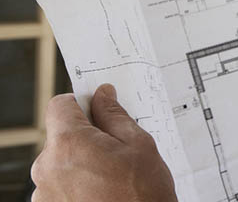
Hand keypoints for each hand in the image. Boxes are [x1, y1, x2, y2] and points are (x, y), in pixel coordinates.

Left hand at [31, 84, 176, 201]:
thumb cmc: (142, 194)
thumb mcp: (138, 144)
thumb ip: (114, 115)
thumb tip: (103, 96)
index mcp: (69, 144)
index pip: (60, 105)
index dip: (81, 102)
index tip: (97, 108)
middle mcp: (47, 167)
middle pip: (61, 136)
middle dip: (85, 137)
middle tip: (115, 149)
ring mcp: (44, 192)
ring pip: (61, 161)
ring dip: (80, 162)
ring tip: (110, 176)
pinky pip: (59, 184)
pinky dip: (76, 183)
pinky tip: (100, 190)